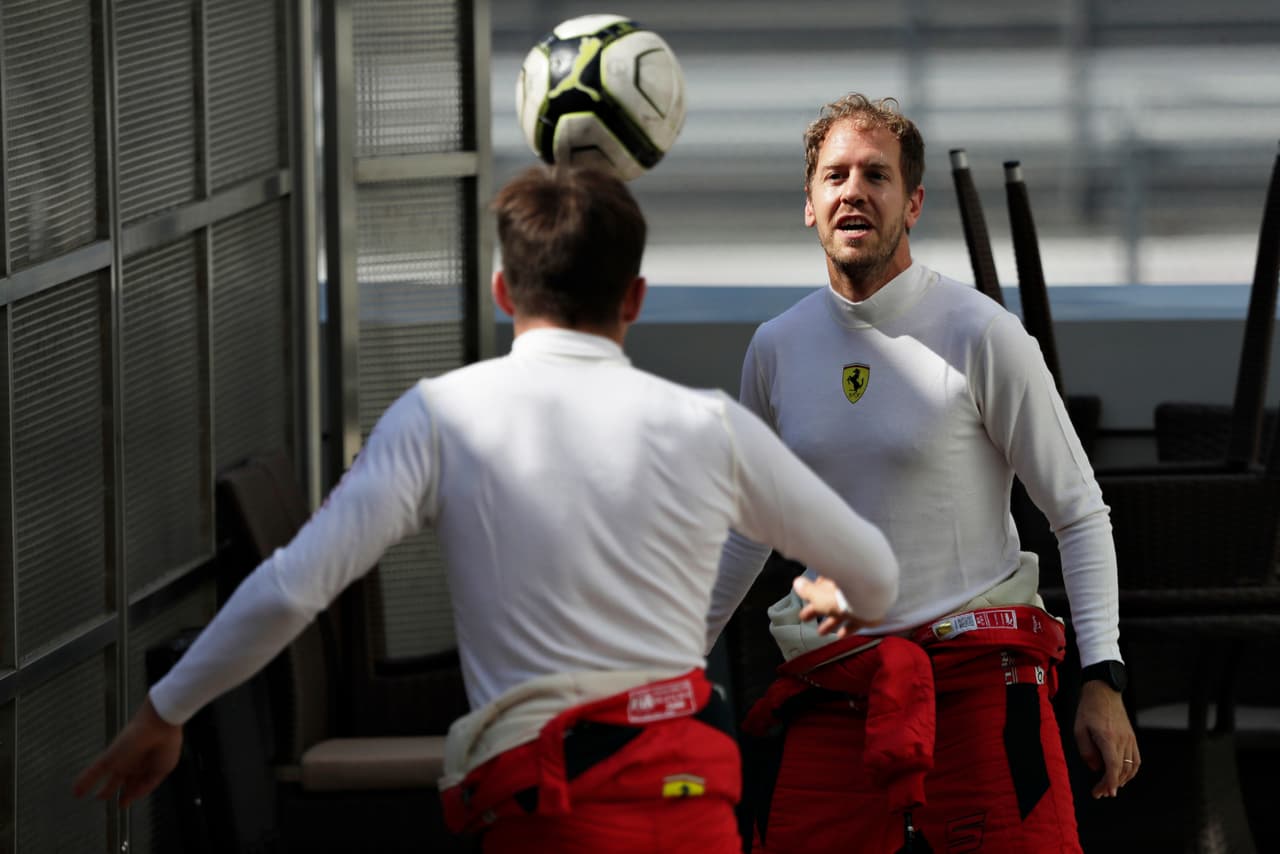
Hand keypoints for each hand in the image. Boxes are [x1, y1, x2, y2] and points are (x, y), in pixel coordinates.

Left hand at [73, 697, 182, 807]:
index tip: (123, 804)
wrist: (160, 725)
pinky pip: (95, 771)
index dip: (129, 795)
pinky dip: (85, 781)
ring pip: (103, 775)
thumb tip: (130, 798)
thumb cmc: (166, 745)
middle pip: (118, 780)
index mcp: (146, 767)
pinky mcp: (111, 757)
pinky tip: (76, 791)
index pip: (134, 784)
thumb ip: (146, 786)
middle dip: (109, 790)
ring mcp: (120, 760)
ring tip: (78, 793)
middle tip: (100, 797)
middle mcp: (132, 763)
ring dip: (92, 784)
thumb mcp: (161, 771)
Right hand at [793, 574, 867, 637]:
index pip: (819, 586)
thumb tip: (797, 583)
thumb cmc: (841, 594)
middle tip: (805, 619)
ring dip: (830, 622)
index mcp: (833, 581)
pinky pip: (854, 621)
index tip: (805, 601)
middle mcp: (845, 588)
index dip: (811, 594)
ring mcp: (856, 600)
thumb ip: (807, 590)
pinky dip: (846, 628)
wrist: (870, 598)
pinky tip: (841, 635)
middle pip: (828, 600)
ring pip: (840, 612)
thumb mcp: (818, 595)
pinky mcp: (867, 611)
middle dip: (816, 610)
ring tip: (821, 633)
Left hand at [1074, 680, 1139, 797]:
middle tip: (1100, 793)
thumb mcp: (1079, 729)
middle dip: (1111, 784)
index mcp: (1108, 738)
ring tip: (1110, 787)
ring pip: (1131, 767)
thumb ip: (1086, 751)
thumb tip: (1096, 768)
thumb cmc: (1088, 709)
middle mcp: (1123, 740)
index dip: (1110, 782)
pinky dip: (1131, 771)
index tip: (1106, 792)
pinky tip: (1122, 776)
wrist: (1104, 692)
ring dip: (1122, 780)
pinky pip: (1136, 759)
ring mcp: (1130, 739)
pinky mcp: (1132, 738)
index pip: (1113, 766)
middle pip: (1122, 770)